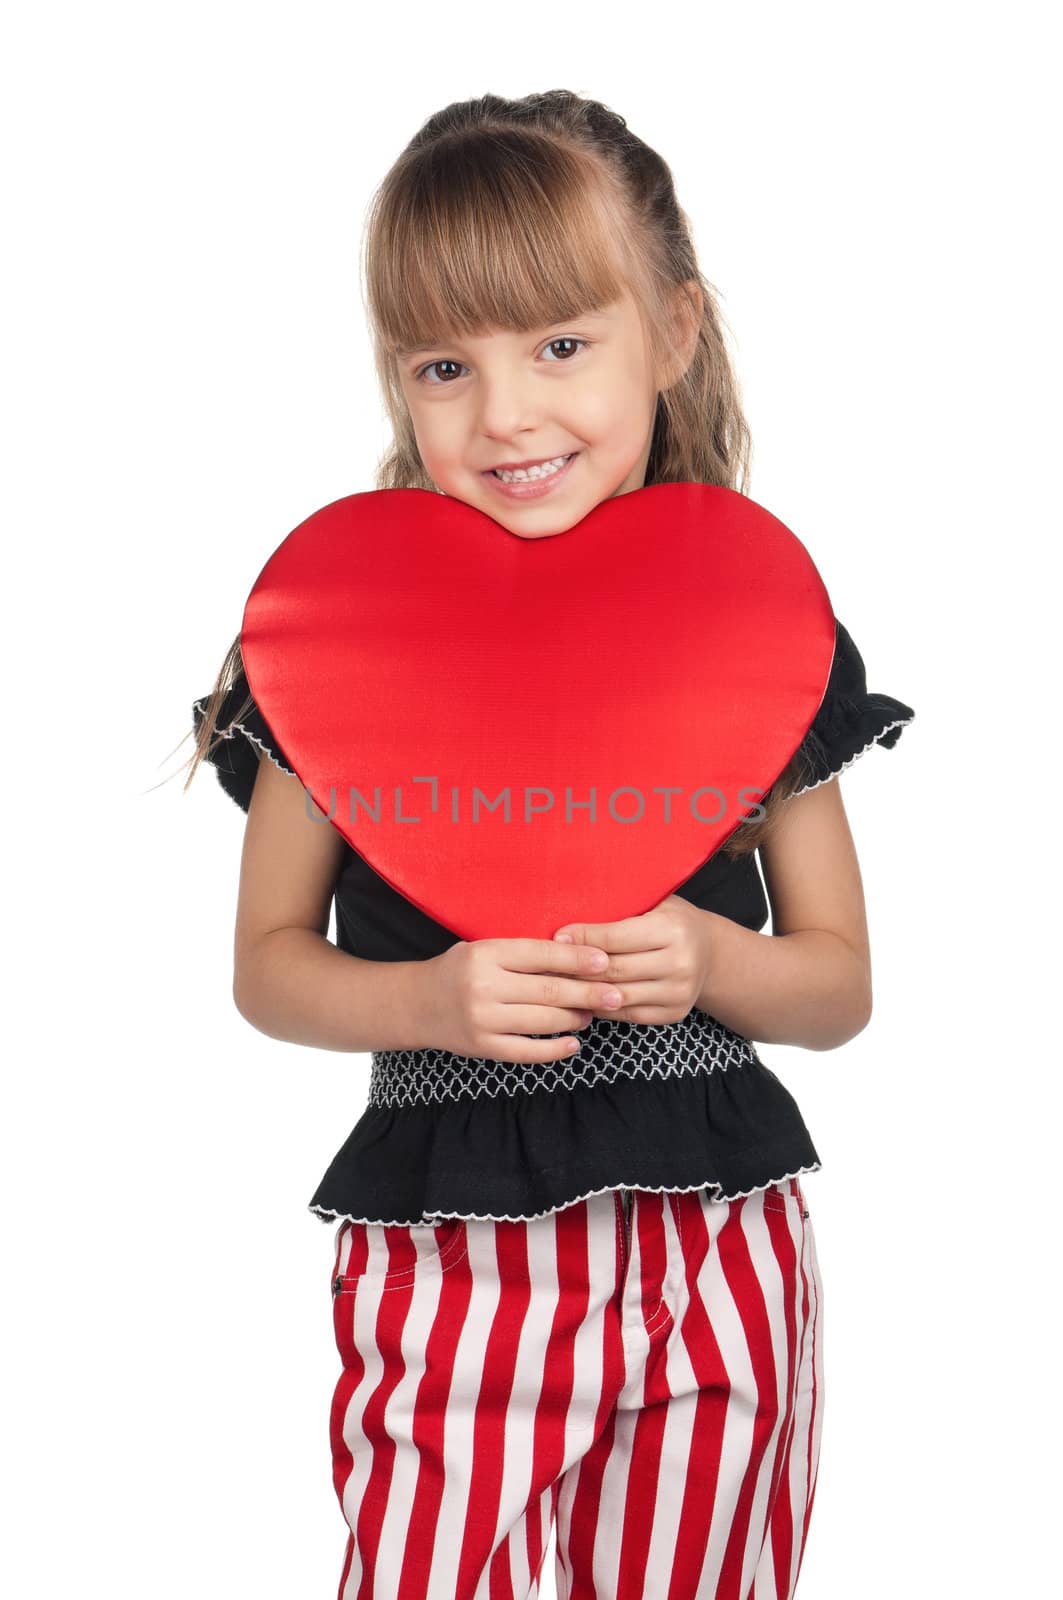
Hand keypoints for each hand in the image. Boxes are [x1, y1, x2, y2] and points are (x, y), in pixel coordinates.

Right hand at [421, 935, 622, 1063]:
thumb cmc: (459, 970)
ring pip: (543, 1020)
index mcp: (485, 954)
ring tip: (592, 1014)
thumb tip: (578, 959)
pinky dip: (554, 1049)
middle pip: (548, 990)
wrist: (417, 1004)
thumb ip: (523, 954)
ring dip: (575, 1018)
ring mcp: (483, 1020)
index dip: (576, 959)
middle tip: (616, 995)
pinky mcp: (483, 1047)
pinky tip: (573, 1043)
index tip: (604, 963)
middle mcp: (483, 986)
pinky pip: (527, 1051)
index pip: (541, 954)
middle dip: (588, 993)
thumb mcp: (485, 950)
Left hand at [554, 894, 710, 1025]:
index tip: (556, 936)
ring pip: (617, 996)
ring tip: (555, 983)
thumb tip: (568, 904)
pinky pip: (626, 1014)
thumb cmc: (670, 920)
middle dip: (576, 968)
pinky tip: (578, 999)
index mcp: (673, 929)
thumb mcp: (654, 902)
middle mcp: (680, 963)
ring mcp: (679, 993)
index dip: (583, 938)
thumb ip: (620, 906)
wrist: (710, 953)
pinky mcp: (673, 1014)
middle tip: (547, 964)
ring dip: (583, 992)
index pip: (616, 937)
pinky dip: (599, 1008)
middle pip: (614, 970)